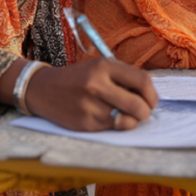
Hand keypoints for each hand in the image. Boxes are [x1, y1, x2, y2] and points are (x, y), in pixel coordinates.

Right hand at [24, 59, 158, 131]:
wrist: (43, 89)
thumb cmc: (78, 78)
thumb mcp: (99, 67)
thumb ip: (123, 78)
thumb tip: (150, 97)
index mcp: (103, 66)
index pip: (142, 81)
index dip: (153, 94)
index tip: (152, 100)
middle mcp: (96, 84)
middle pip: (138, 105)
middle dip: (146, 112)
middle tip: (144, 112)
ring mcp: (90, 106)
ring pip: (127, 121)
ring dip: (133, 121)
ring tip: (127, 116)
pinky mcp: (85, 123)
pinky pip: (112, 129)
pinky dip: (116, 126)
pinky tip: (108, 118)